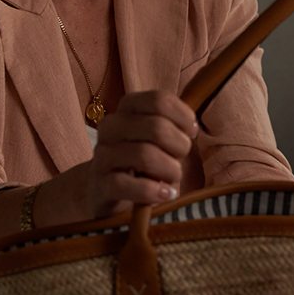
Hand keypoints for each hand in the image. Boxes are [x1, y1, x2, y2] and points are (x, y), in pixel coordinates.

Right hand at [87, 89, 198, 216]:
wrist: (104, 188)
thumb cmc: (141, 157)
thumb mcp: (156, 135)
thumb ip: (175, 124)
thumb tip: (193, 128)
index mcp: (128, 106)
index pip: (160, 100)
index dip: (183, 117)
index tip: (191, 133)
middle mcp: (111, 126)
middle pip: (156, 127)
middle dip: (180, 146)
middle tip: (181, 158)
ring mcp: (103, 154)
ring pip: (144, 155)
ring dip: (169, 169)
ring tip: (174, 177)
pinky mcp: (100, 183)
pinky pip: (127, 184)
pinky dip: (153, 191)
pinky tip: (165, 194)